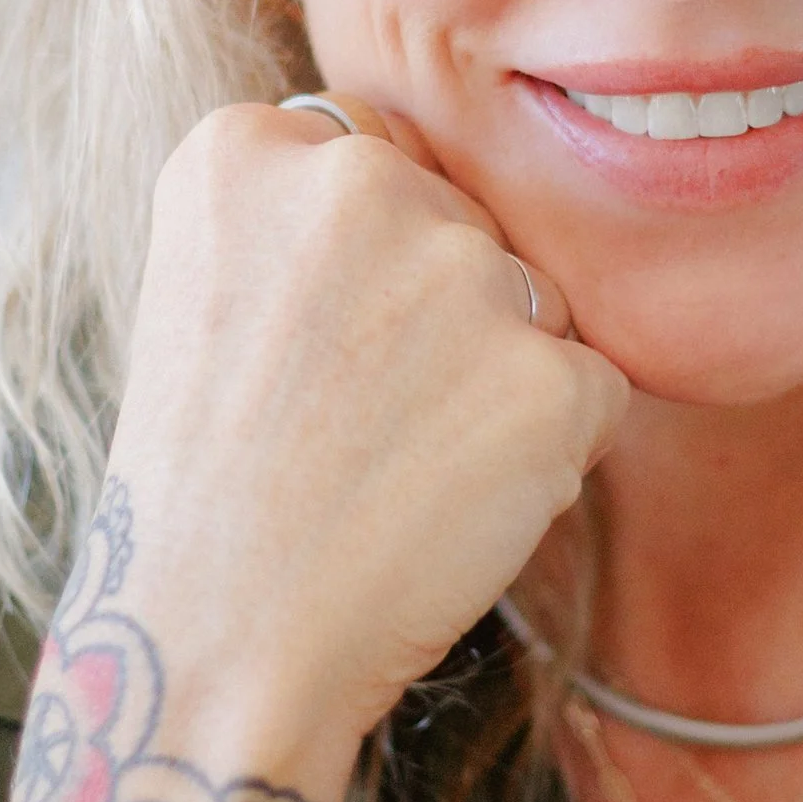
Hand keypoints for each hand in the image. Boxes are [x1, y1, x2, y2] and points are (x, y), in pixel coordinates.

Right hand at [6, 100, 629, 801]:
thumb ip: (311, 217)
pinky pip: (592, 388)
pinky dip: (549, 453)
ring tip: (393, 469)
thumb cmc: (211, 493)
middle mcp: (356, 180)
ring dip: (496, 381)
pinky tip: (452, 506)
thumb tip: (441, 202)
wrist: (217, 650)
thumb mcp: (209, 297)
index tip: (304, 349)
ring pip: (534, 304)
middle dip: (439, 317)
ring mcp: (460, 272)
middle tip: (348, 425)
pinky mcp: (547, 372)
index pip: (376, 160)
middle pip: (464, 224)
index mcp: (247, 150)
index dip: (360, 272)